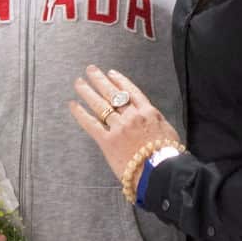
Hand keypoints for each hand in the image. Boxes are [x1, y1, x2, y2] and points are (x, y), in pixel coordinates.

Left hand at [69, 65, 180, 184]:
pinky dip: (80, 113)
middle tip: (90, 70)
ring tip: (79, 82)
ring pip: (100, 104)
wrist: (161, 171)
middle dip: (100, 80)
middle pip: (113, 93)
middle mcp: (132, 116)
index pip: (131, 91)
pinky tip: (73, 105)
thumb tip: (150, 121)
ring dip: (87, 91)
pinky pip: (91, 123)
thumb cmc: (168, 156)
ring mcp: (119, 127)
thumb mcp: (167, 132)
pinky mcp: (108, 141)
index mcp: (148, 113)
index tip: (111, 73)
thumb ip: (155, 123)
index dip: (119, 81)